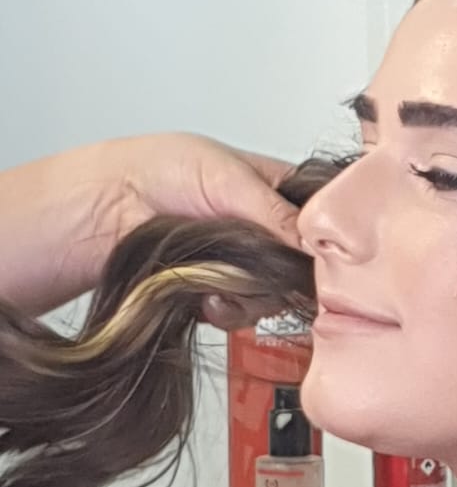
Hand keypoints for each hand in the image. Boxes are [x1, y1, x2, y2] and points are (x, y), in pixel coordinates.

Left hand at [0, 133, 303, 315]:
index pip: (322, 224)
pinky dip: (227, 308)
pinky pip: (246, 316)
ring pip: (278, 296)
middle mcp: (267, 233)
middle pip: (305, 269)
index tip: (309, 254)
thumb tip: (315, 243)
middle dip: (281, 272)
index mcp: (277, 192)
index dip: (320, 243)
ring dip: (250, 292)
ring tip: (216, 273)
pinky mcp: (224, 296)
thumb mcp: (226, 176)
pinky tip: (206, 293)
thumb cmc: (156, 170)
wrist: (105, 207)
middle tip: (256, 262)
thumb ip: (277, 212)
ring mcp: (246, 268)